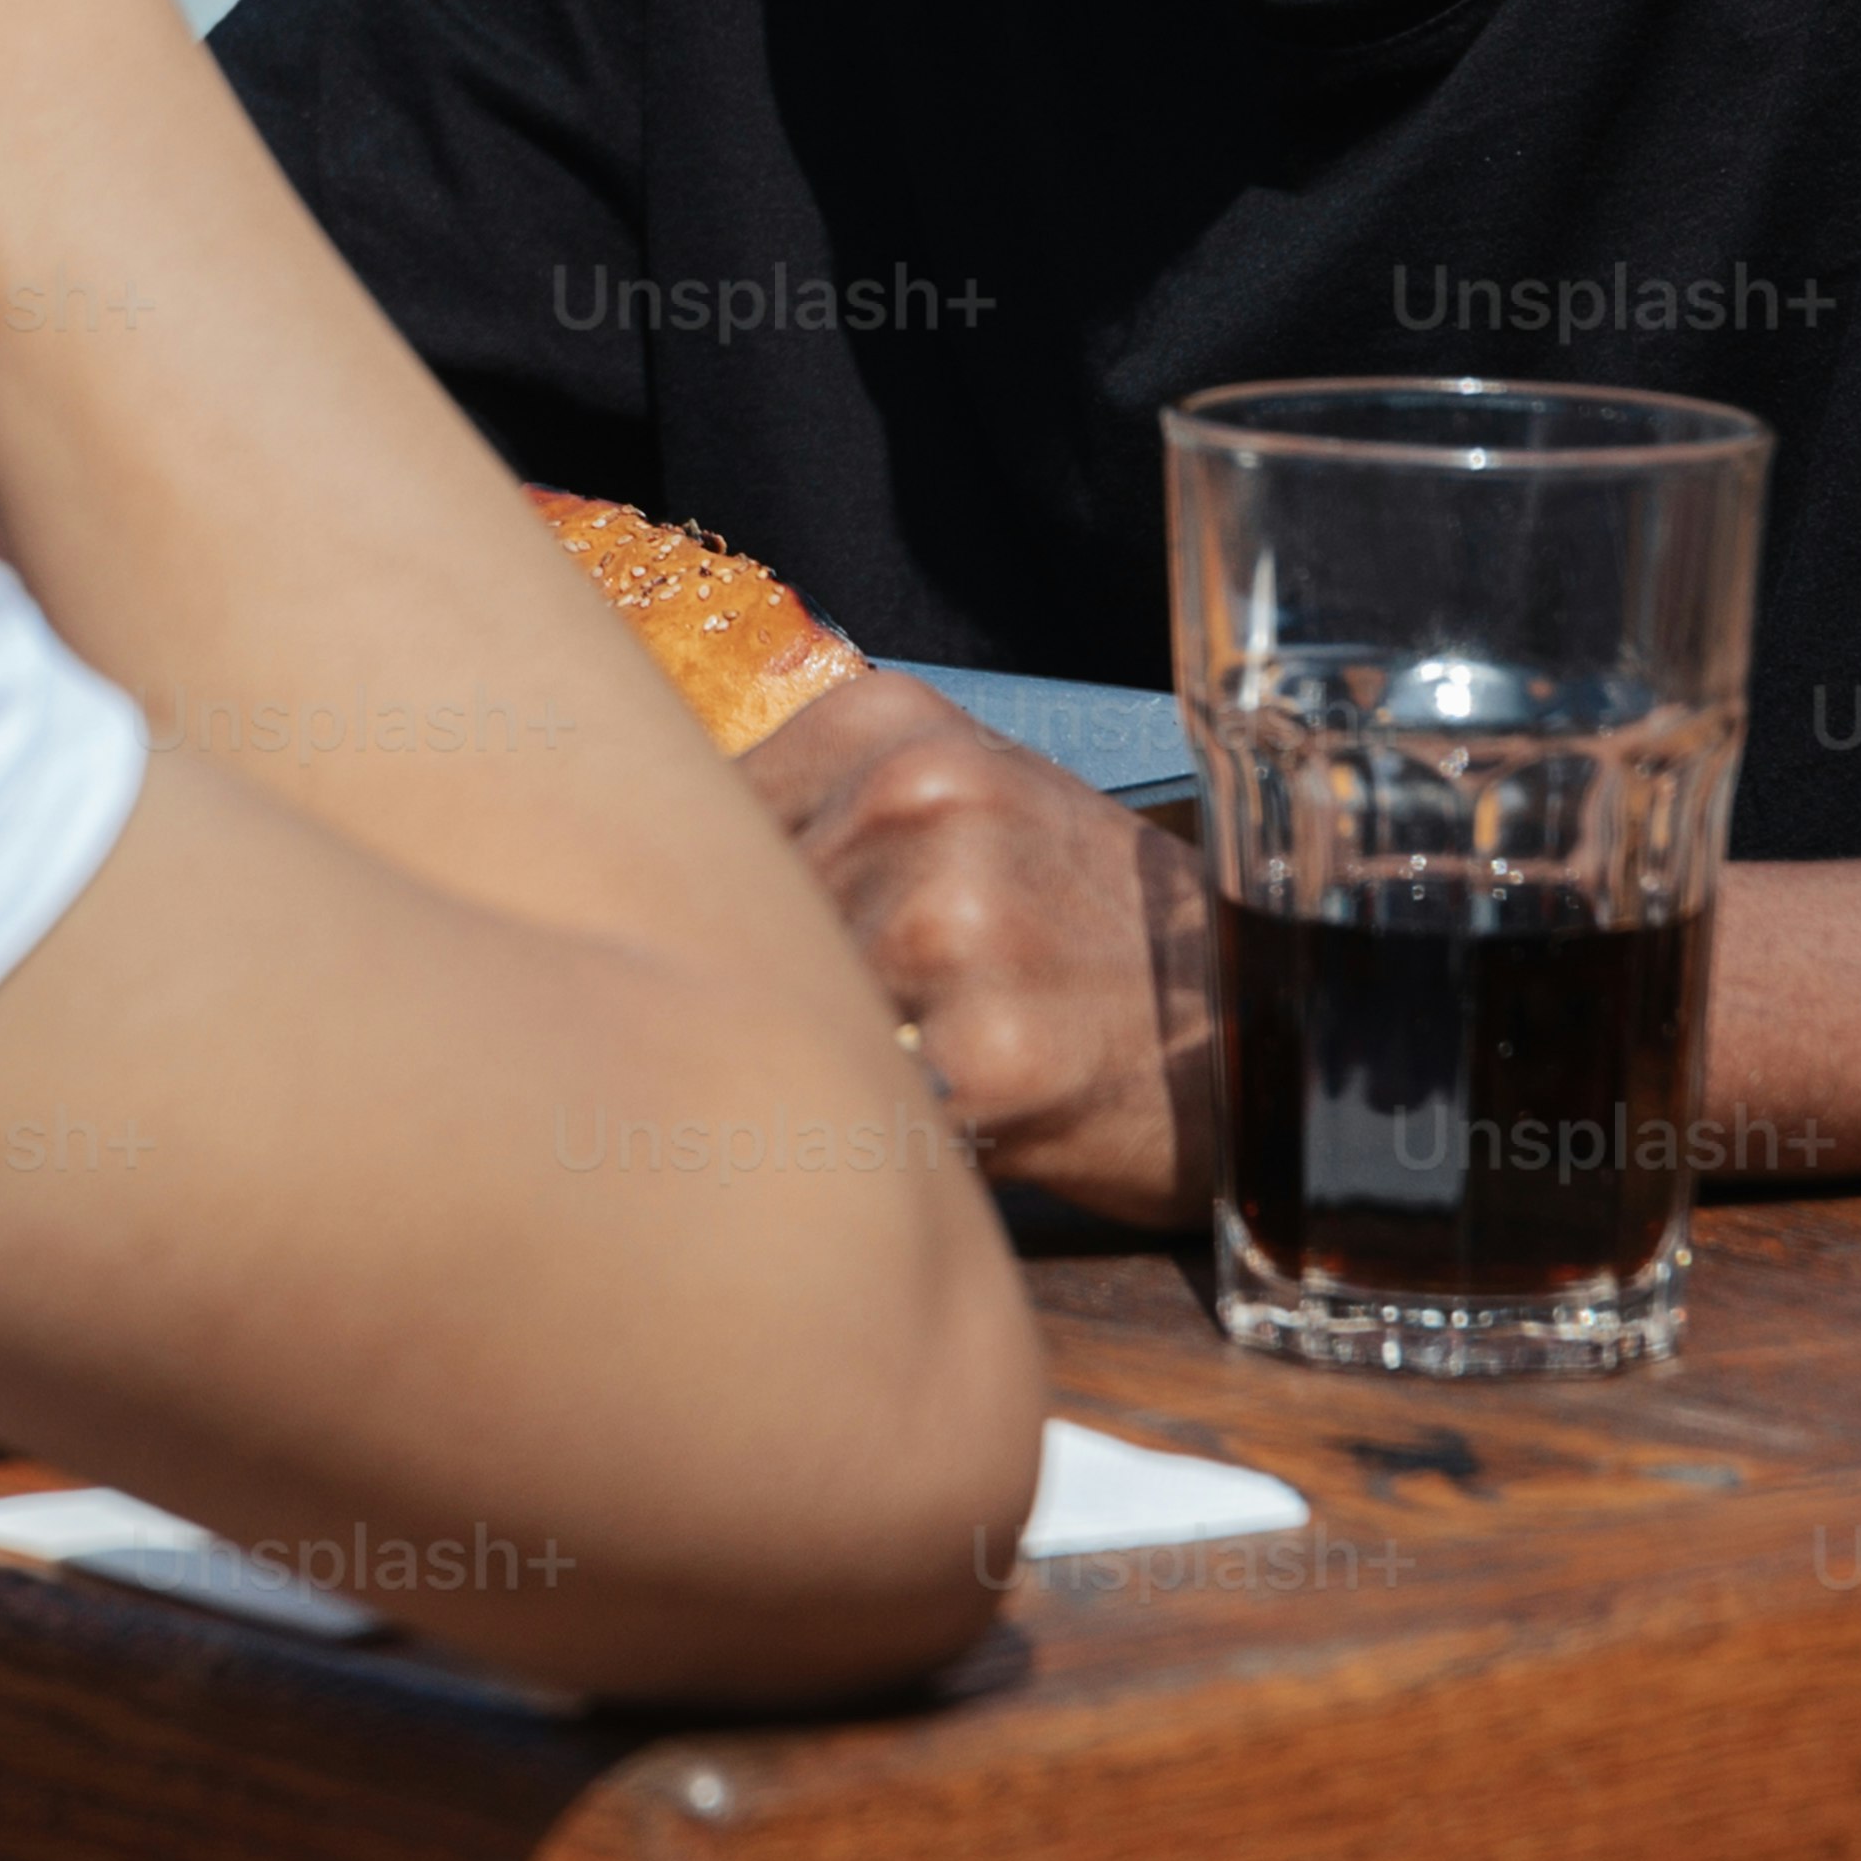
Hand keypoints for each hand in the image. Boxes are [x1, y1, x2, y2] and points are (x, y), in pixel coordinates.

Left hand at [736, 669, 1220, 1230]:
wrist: (1252, 1021)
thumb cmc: (1081, 926)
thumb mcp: (962, 807)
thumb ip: (815, 816)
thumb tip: (608, 870)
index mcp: (894, 725)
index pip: (703, 817)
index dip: (706, 906)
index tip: (724, 954)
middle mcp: (921, 802)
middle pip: (735, 921)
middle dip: (768, 991)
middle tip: (839, 1029)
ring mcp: (956, 923)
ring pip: (787, 1016)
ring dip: (823, 1067)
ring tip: (923, 1067)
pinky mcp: (991, 1053)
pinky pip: (860, 1111)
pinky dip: (879, 1136)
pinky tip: (953, 1118)